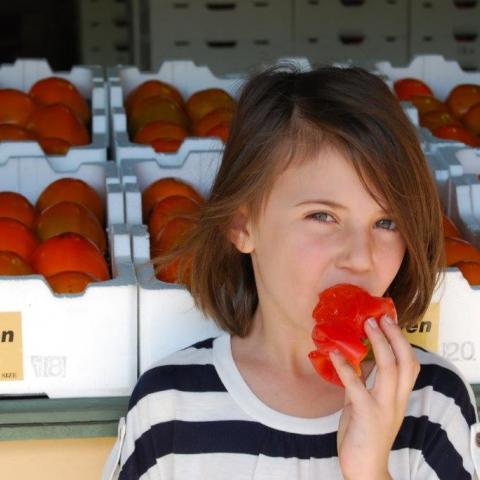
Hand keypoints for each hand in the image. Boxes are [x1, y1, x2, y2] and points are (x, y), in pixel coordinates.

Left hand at [329, 314, 419, 479]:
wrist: (365, 469)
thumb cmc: (365, 436)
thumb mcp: (365, 405)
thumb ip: (363, 385)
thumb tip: (352, 364)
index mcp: (398, 397)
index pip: (410, 364)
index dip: (401, 341)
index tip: (389, 321)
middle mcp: (396, 399)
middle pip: (405, 361)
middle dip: (395, 337)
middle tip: (380, 318)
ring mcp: (384, 406)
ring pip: (390, 368)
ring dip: (378, 344)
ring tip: (367, 325)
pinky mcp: (366, 413)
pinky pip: (356, 385)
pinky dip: (345, 367)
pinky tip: (334, 354)